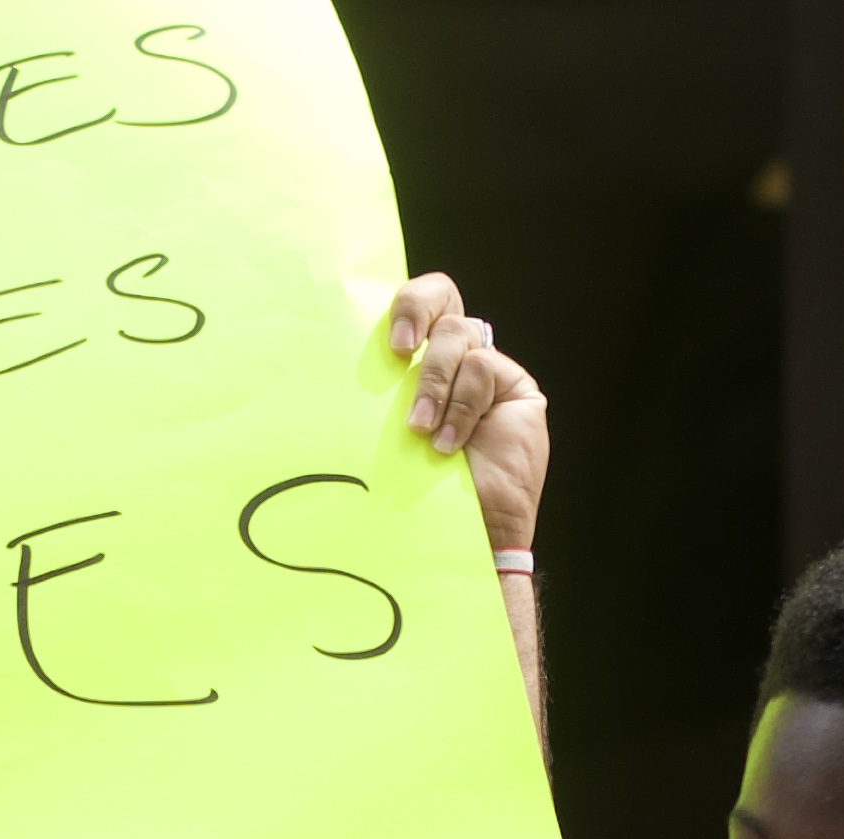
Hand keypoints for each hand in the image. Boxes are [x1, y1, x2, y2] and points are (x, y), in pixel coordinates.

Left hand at [390, 275, 547, 552]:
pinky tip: (448, 444)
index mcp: (417, 364)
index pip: (415, 307)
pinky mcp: (516, 390)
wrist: (462, 537)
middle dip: (416, 310)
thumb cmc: (415, 494)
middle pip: (442, 297)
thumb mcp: (383, 435)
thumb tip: (328, 364)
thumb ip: (377, 397)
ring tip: (421, 431)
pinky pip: (484, 369)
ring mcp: (487, 372)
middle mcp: (454, 359)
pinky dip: (461, 407)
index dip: (405, 306)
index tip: (389, 345)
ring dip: (434, 384)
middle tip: (400, 353)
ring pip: (458, 336)